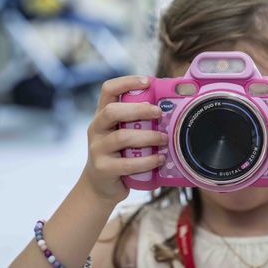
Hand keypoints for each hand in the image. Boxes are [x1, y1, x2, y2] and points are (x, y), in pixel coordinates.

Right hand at [81, 75, 166, 202]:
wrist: (101, 186)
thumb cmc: (119, 155)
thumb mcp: (124, 134)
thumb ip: (138, 122)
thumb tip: (171, 109)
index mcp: (102, 116)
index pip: (108, 90)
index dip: (126, 82)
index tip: (147, 81)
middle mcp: (96, 129)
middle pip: (113, 111)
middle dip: (138, 109)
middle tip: (159, 113)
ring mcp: (97, 149)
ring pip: (122, 137)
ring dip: (148, 137)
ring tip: (164, 139)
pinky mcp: (104, 168)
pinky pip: (128, 163)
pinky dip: (147, 161)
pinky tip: (159, 159)